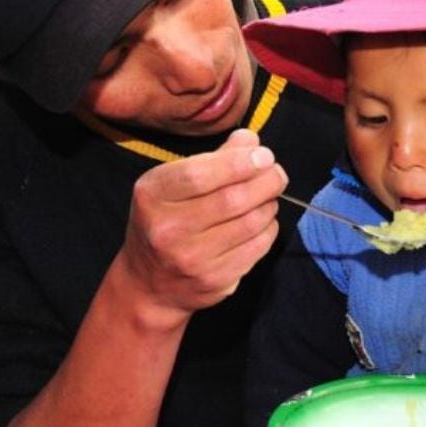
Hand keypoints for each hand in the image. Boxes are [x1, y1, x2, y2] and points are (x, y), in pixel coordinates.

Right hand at [114, 130, 285, 327]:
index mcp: (152, 196)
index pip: (200, 174)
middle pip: (232, 199)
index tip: (264, 156)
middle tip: (277, 174)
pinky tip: (261, 222)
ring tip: (267, 198)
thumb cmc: (164, 222)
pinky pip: (256, 247)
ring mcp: (191, 259)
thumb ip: (212, 160)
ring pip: (250, 223)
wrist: (148, 284)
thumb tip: (252, 143)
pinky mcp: (215, 280)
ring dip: (268, 205)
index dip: (239, 162)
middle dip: (265, 182)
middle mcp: (167, 229)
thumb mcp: (171, 185)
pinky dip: (268, 229)